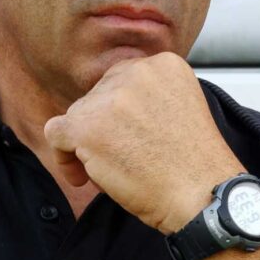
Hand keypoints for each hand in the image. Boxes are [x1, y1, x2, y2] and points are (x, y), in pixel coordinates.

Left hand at [41, 52, 243, 235]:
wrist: (202, 195)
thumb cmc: (195, 166)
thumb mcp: (181, 109)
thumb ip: (148, 97)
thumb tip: (107, 107)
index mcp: (164, 64)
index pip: (122, 80)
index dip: (121, 111)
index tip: (129, 136)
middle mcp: (136, 73)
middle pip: (98, 96)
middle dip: (104, 127)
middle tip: (124, 157)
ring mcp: (110, 99)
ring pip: (78, 116)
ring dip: (88, 144)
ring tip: (114, 170)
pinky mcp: (87, 127)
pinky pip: (57, 134)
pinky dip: (64, 157)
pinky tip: (83, 177)